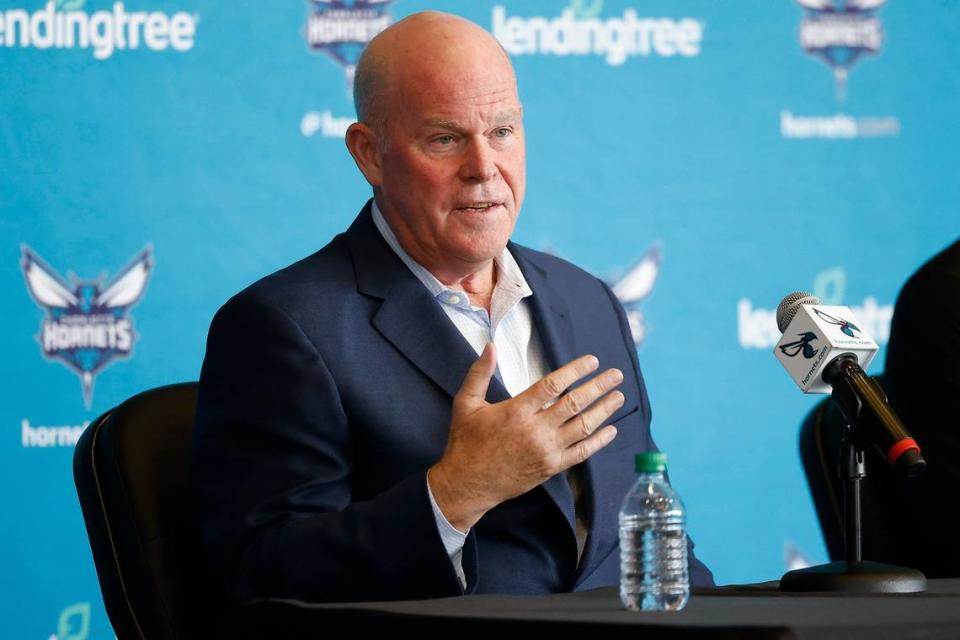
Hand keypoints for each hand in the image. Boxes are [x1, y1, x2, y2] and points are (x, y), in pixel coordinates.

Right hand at [427, 343, 623, 531]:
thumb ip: (479, 373)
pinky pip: (581, 453)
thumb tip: (490, 346)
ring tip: (619, 397)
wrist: (468, 484)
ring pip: (583, 427)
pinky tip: (611, 430)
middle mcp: (535, 430)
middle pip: (575, 403)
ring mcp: (546, 451)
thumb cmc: (466, 442)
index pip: (553, 385)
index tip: (592, 361)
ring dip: (604, 410)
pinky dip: (599, 441)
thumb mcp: (466, 404)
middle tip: (616, 375)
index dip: (575, 370)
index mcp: (516, 411)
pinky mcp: (551, 467)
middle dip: (598, 387)